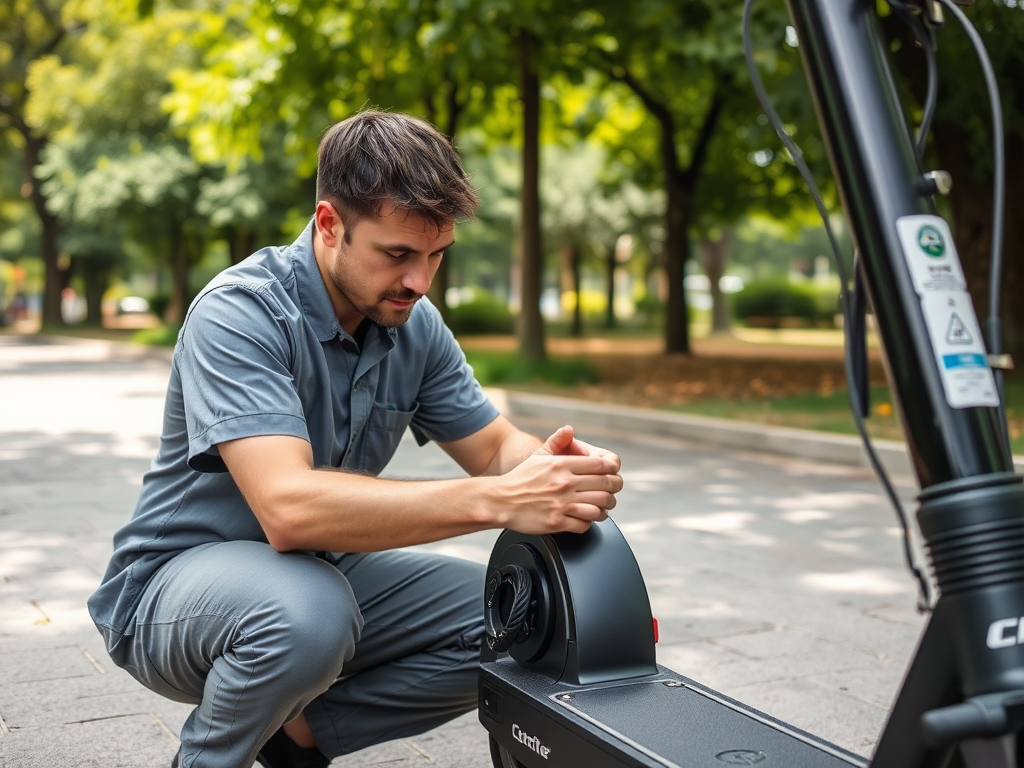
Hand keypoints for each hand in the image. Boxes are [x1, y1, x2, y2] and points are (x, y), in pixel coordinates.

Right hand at [500, 426, 622, 534]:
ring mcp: (562, 504)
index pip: (601, 465)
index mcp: (562, 465)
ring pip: (600, 507)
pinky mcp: (557, 522)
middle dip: (614, 489)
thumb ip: (556, 441)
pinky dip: (588, 522)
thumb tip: (569, 429)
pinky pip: (584, 524)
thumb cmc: (520, 479)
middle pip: (606, 486)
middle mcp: (565, 483)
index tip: (612, 474)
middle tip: (612, 492)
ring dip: (604, 508)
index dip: (612, 470)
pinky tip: (584, 518)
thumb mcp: (538, 456)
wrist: (500, 500)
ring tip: (601, 508)